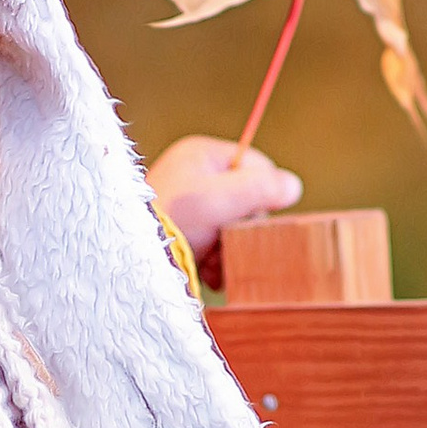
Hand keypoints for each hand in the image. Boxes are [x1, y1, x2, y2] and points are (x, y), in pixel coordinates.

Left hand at [146, 135, 302, 283]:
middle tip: (228, 243)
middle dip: (242, 229)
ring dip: (232, 249)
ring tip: (217, 262)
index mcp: (202, 155)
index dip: (262, 193)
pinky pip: (217, 245)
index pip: (256, 166)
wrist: (134, 259)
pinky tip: (209, 271)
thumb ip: (260, 188)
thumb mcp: (221, 198)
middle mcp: (194, 177)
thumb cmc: (174, 220)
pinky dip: (218, 261)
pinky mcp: (184, 235)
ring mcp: (189, 207)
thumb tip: (292, 186)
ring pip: (234, 227)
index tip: (250, 215)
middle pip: (247, 200)